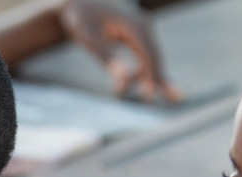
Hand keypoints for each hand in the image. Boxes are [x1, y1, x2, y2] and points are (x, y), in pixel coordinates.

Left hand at [59, 0, 181, 102]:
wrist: (79, 2)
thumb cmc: (82, 18)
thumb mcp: (89, 38)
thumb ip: (106, 57)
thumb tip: (120, 80)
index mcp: (134, 25)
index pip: (149, 54)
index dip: (151, 76)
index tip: (150, 95)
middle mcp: (143, 26)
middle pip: (154, 57)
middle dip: (155, 80)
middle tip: (163, 102)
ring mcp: (142, 30)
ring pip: (151, 59)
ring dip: (145, 78)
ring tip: (134, 96)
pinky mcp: (138, 36)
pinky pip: (146, 56)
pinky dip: (145, 72)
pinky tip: (147, 88)